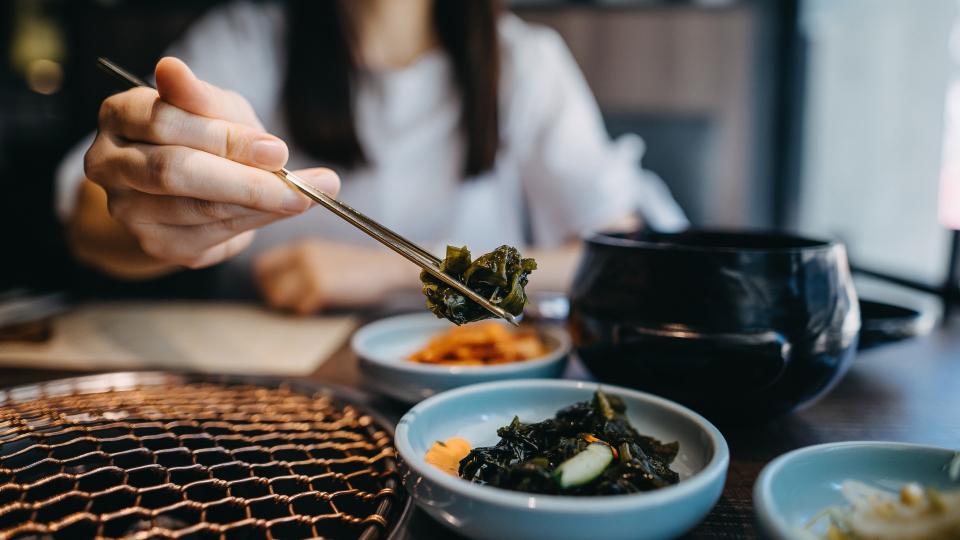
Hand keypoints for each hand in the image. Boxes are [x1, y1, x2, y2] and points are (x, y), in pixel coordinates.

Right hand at [83, 57, 339, 268]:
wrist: (190, 184)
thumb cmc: (204, 134)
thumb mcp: (213, 108)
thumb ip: (201, 97)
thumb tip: (172, 68)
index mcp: (120, 115)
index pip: (164, 122)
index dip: (224, 137)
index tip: (277, 149)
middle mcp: (109, 164)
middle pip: (173, 172)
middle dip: (244, 181)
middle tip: (297, 187)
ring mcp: (127, 209)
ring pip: (197, 209)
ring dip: (258, 205)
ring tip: (303, 197)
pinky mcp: (154, 242)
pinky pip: (209, 235)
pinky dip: (251, 222)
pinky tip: (278, 211)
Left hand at [254, 240, 417, 313]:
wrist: (385, 270)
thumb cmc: (357, 268)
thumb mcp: (324, 255)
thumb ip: (299, 264)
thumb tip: (275, 285)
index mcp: (301, 246)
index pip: (262, 265)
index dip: (265, 282)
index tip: (277, 290)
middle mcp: (302, 255)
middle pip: (266, 284)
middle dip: (276, 297)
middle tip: (292, 302)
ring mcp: (310, 270)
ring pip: (279, 298)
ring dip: (291, 306)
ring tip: (310, 303)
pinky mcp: (321, 286)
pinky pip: (301, 308)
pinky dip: (309, 310)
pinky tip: (324, 304)